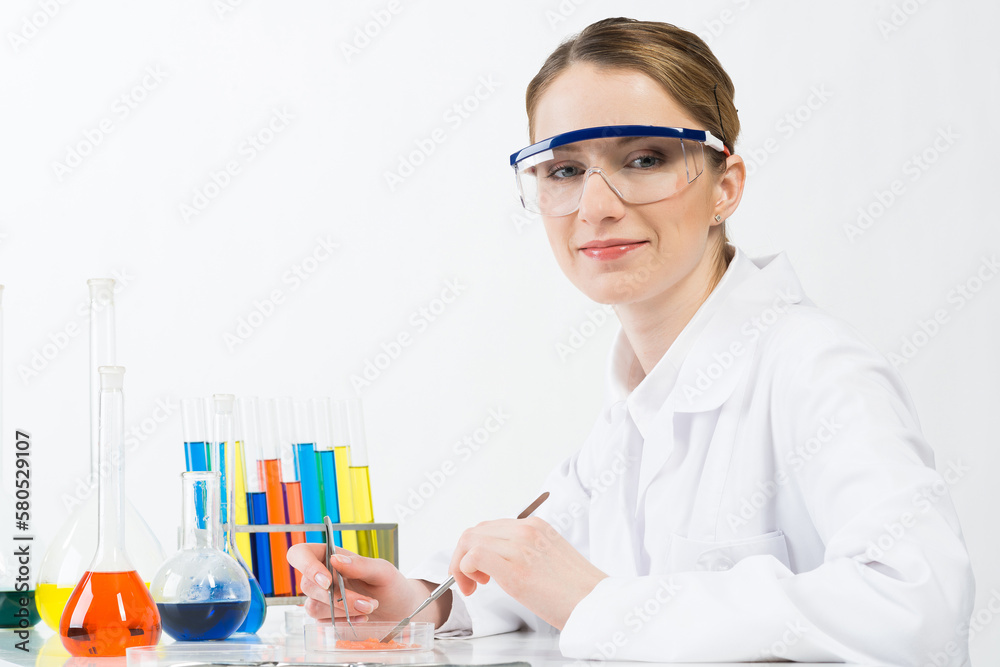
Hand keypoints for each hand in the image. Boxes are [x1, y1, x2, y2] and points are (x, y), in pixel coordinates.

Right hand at [287, 543, 451, 625]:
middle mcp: (322, 576)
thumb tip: (336, 560)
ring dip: (341, 610)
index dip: (305, 565)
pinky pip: (323, 622)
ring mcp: (322, 598)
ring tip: (368, 608)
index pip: (300, 554)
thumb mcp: (382, 570)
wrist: (399, 610)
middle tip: (366, 602)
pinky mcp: (326, 617)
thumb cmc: (390, 584)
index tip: (327, 580)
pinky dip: (343, 621)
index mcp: (330, 556)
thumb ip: (360, 564)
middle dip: (336, 596)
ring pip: (312, 606)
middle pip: (307, 584)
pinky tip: (361, 618)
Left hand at [448, 516, 606, 629]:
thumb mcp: (548, 556)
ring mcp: (520, 547)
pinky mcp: (515, 569)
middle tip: (471, 582)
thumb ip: (524, 550)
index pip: (489, 527)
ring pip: (470, 541)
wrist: (595, 604)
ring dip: (462, 565)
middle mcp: (526, 530)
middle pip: (475, 532)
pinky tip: (476, 586)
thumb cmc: (574, 589)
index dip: (475, 548)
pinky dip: (466, 569)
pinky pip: (475, 556)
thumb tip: (496, 560)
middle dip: (463, 556)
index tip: (477, 569)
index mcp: (535, 525)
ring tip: (474, 586)